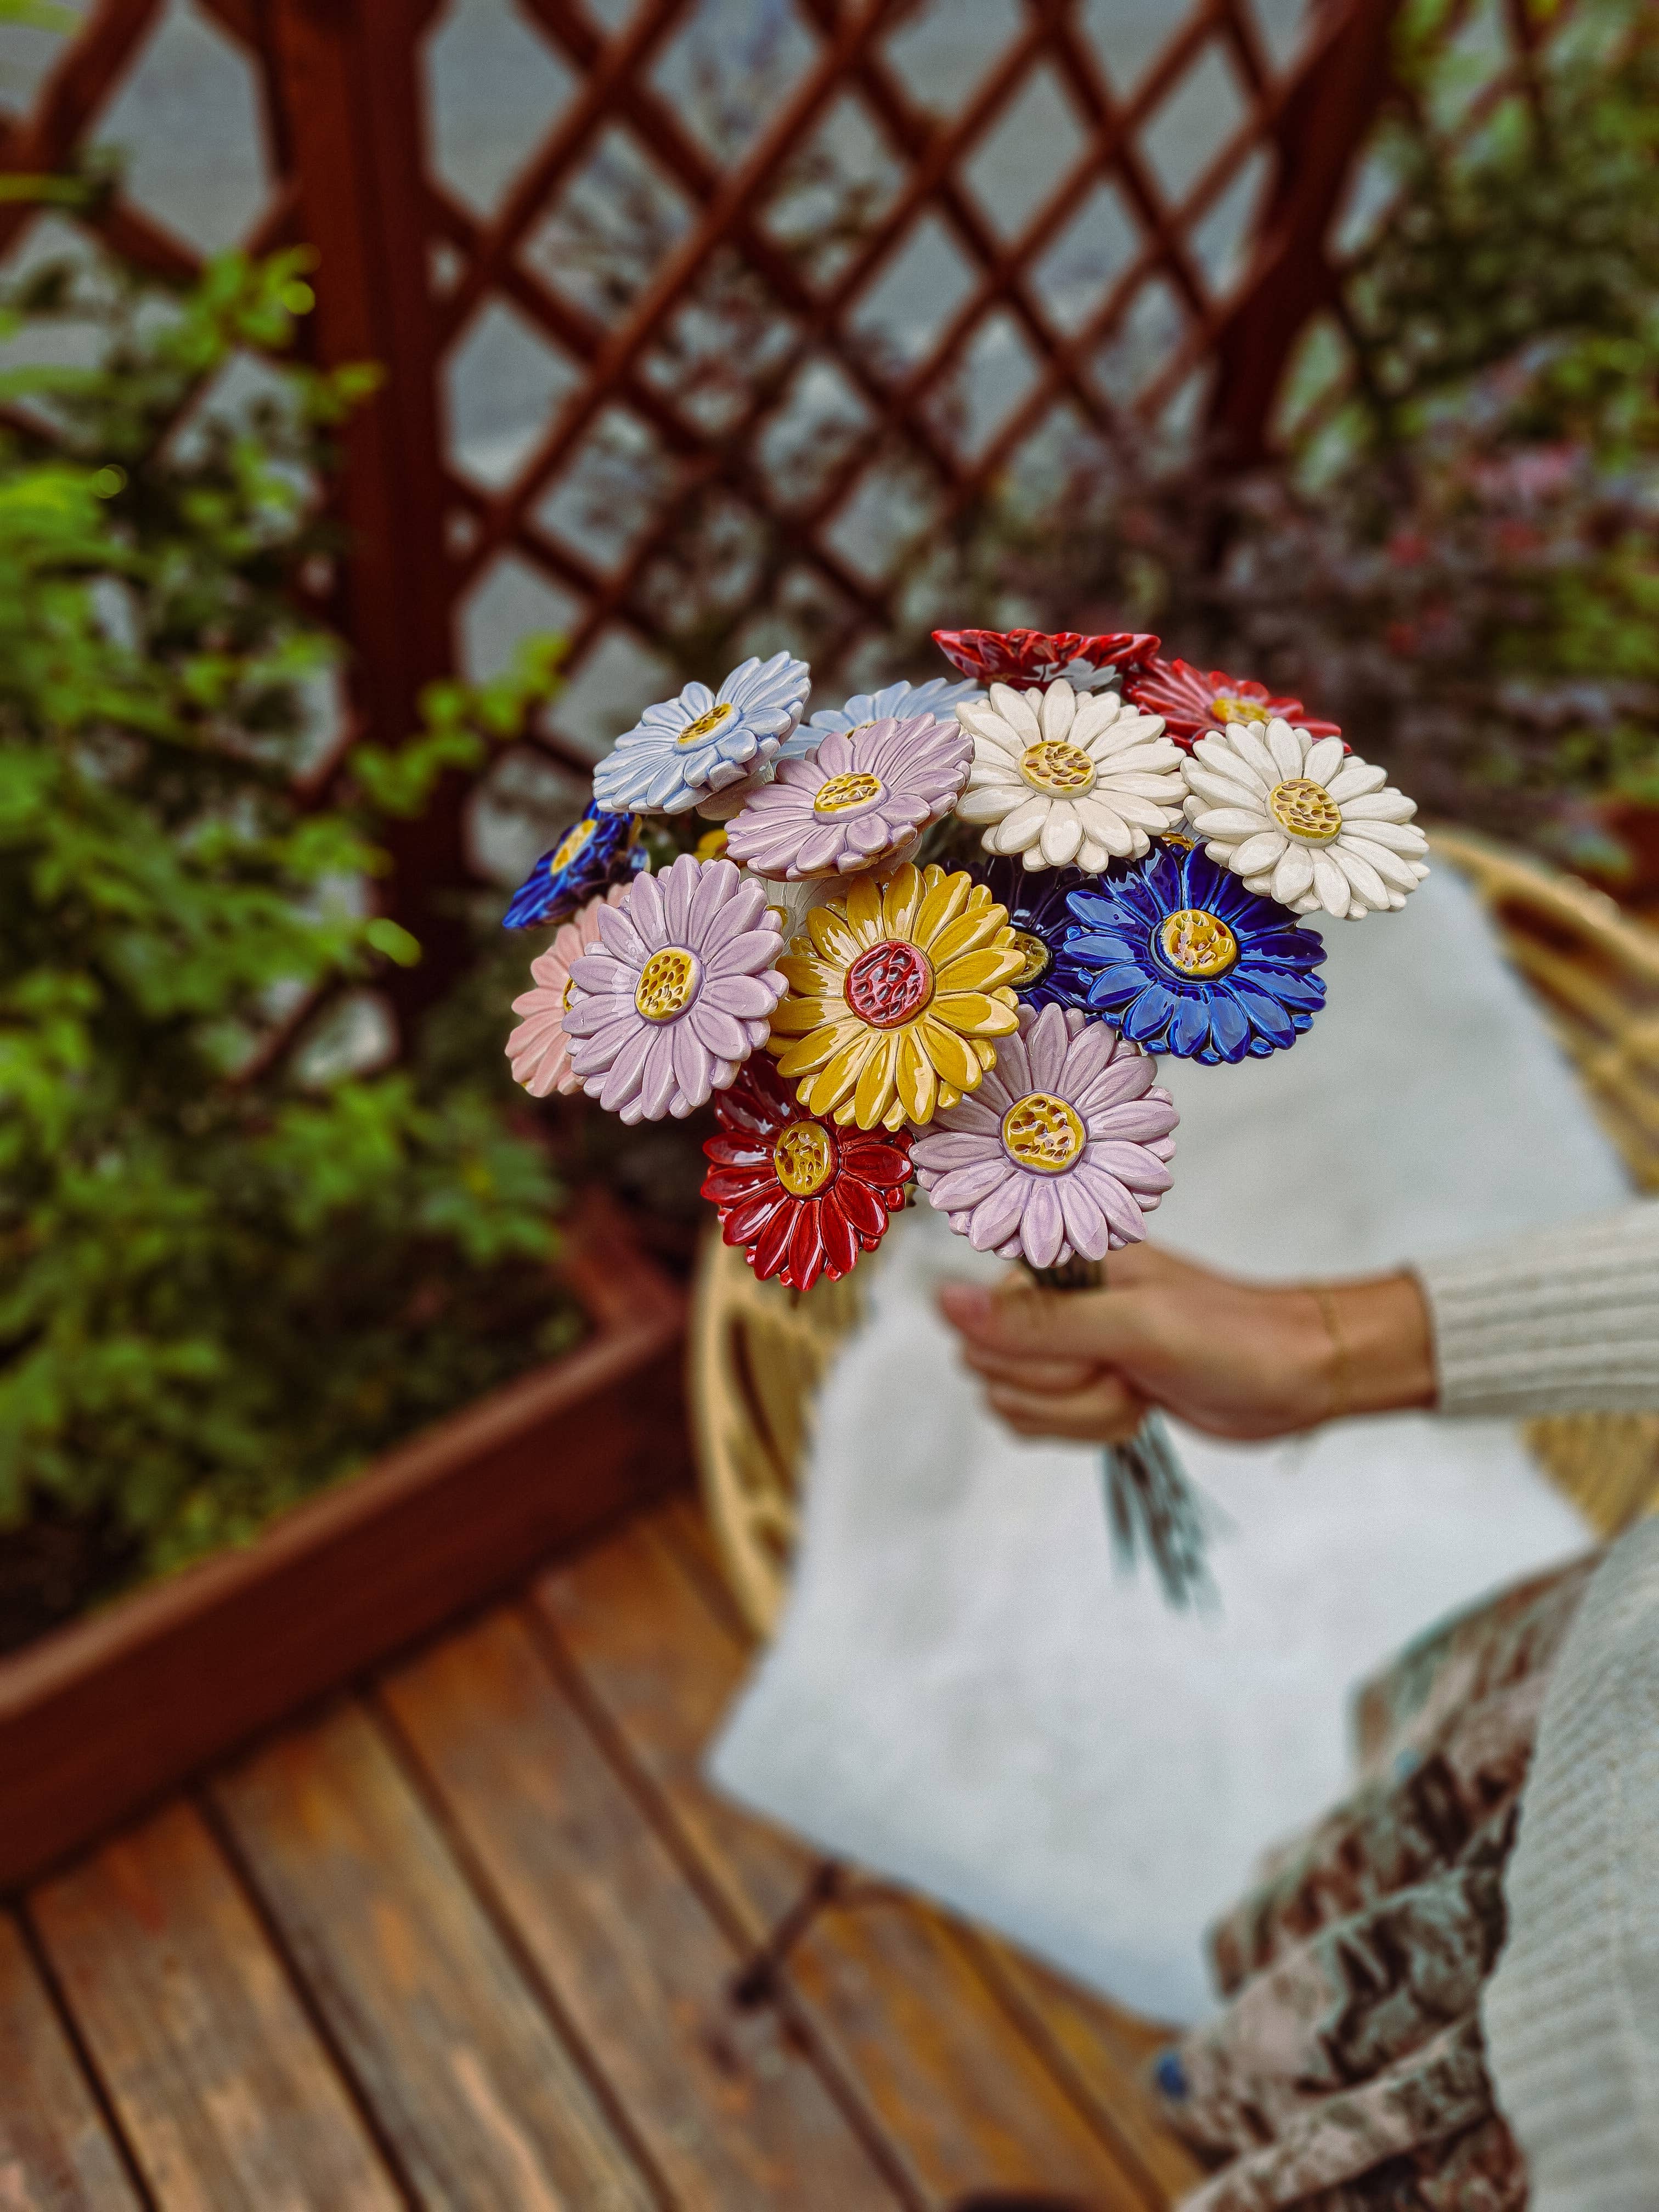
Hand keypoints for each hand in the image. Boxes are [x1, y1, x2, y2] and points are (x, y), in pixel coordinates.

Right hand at [937, 1244, 1435, 1446]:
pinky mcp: (1083, 1386)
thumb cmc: (1233, 1338)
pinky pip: (1040, 1425)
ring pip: (1014, 1406)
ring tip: (1138, 1387)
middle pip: (993, 1371)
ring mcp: (1068, 1345)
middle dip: (1065, 1390)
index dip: (1039, 1357)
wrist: (1298, 1375)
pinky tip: (1136, 1405)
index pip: (983, 1325)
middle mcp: (1052, 1299)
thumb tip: (941, 1301)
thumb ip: (1036, 1322)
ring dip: (1082, 1415)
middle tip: (1129, 1369)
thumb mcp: (1134, 1328)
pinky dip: (1089, 1429)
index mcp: (1056, 1262)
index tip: (1102, 1351)